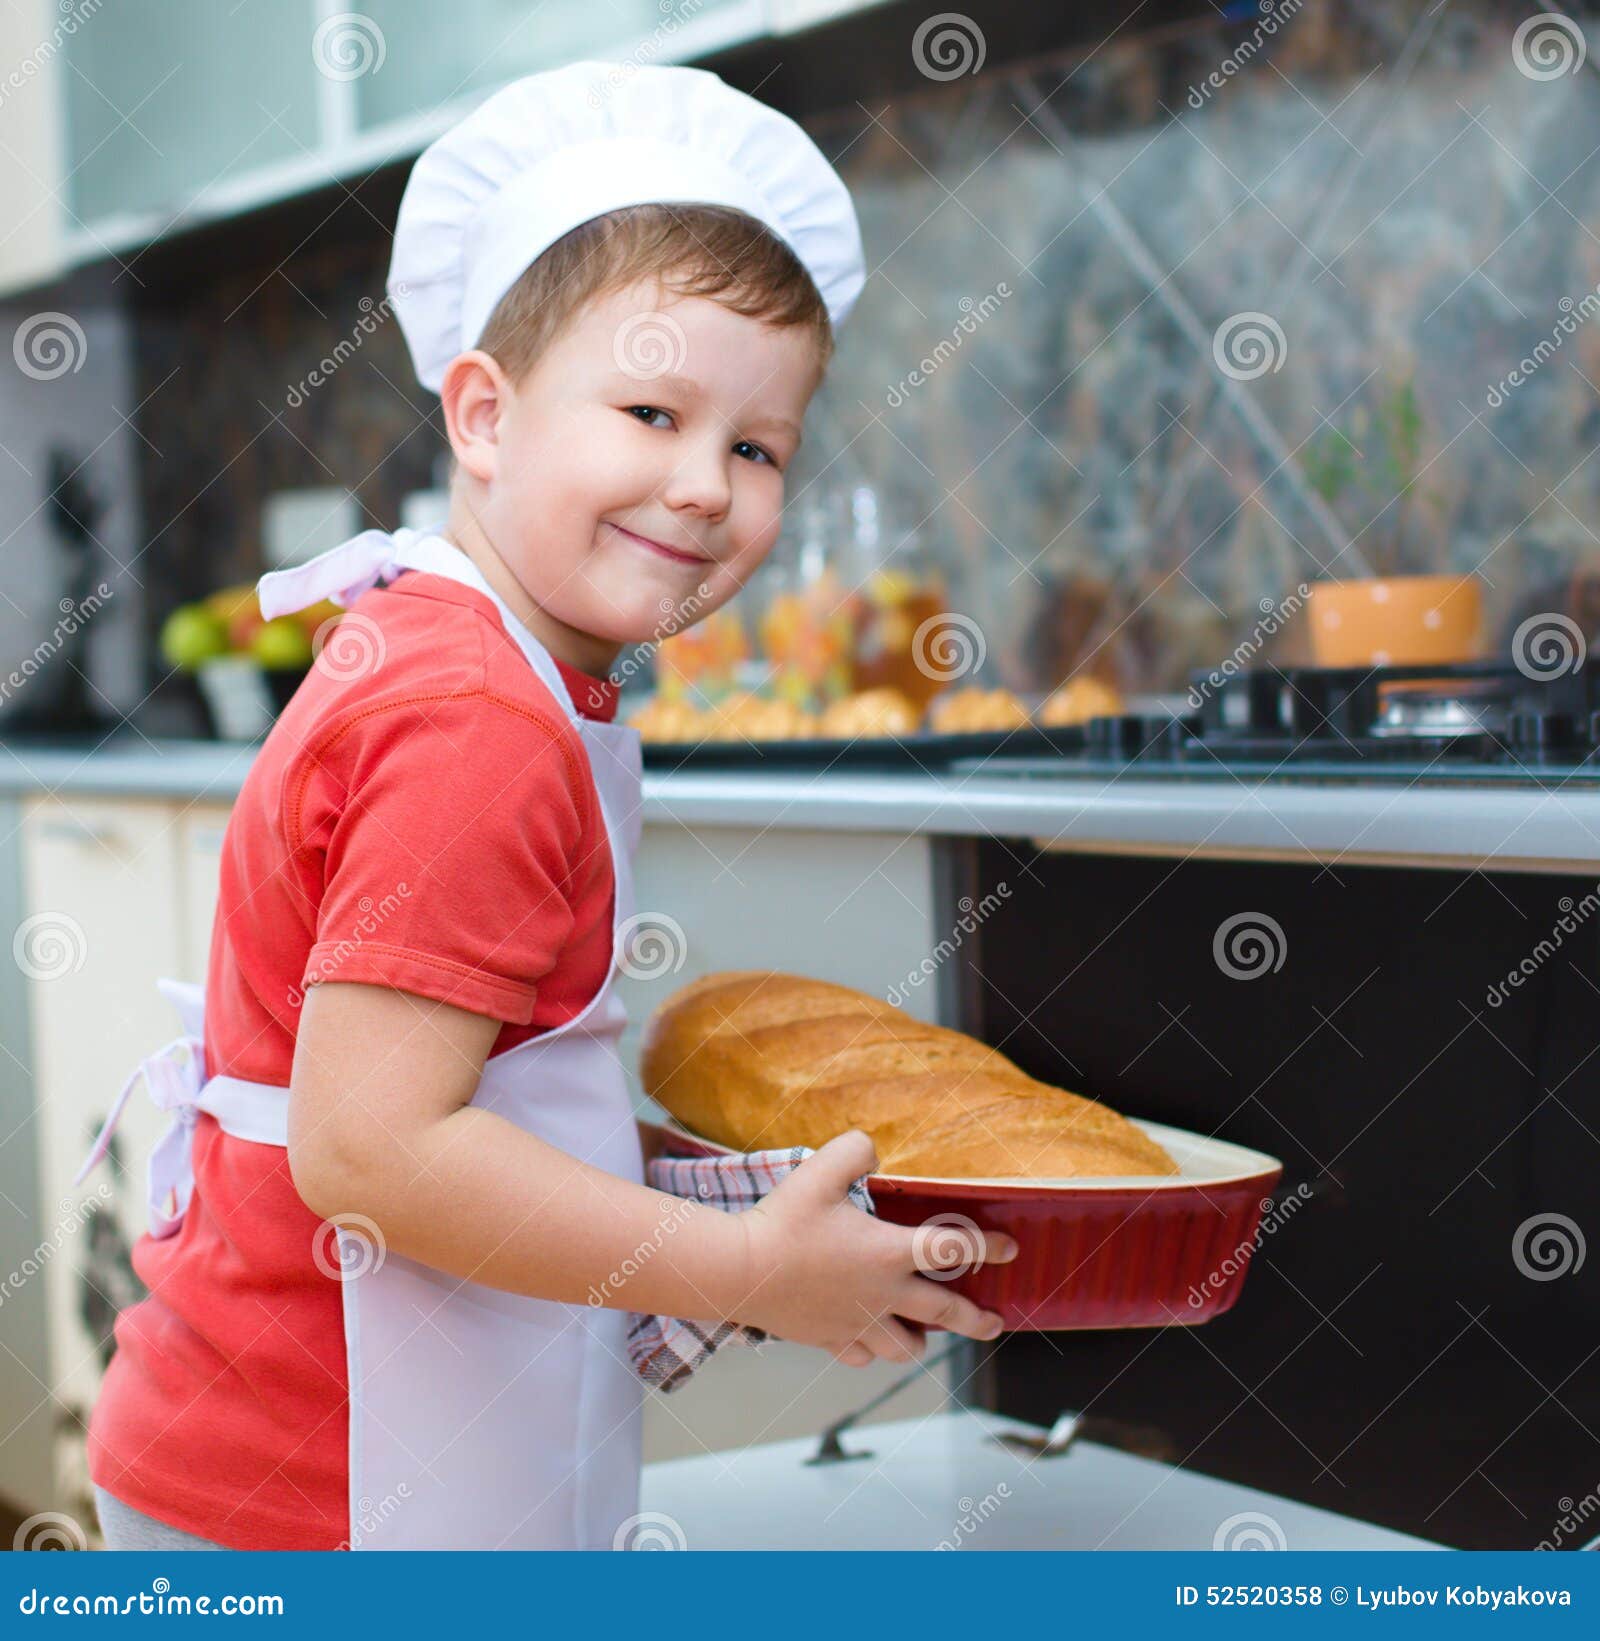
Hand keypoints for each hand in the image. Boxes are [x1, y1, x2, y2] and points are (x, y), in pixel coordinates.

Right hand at [730, 1129, 1017, 1365]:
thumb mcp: (820, 1168)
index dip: (986, 1247)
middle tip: (995, 1324)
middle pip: (944, 1313)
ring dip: (919, 1341)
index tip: (1009, 1249)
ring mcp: (856, 1322)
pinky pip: (860, 1355)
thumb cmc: (782, 1220)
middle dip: (976, 1320)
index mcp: (888, 1252)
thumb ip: (856, 1150)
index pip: (952, 1249)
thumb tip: (874, 1149)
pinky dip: (870, 1350)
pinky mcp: (827, 1339)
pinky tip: (867, 1340)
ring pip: (904, 1347)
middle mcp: (882, 1293)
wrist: (739, 1272)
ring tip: (923, 1335)